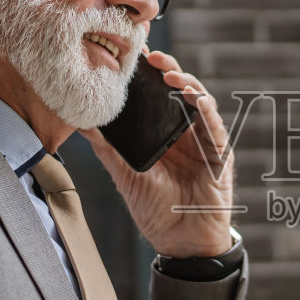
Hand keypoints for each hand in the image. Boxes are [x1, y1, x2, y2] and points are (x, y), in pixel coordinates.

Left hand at [82, 51, 234, 257]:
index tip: (135, 58)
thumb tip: (81, 123)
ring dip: (188, 85)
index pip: (158, 97)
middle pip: (180, 93)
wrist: (180, 243)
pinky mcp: (219, 156)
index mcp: (163, 135)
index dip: (149, 76)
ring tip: (170, 75)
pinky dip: (207, 111)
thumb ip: (107, 149)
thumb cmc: (155, 212)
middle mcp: (185, 134)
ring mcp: (203, 143)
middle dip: (169, 70)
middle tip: (153, 57)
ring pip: (200, 103)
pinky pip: (214, 127)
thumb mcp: (125, 176)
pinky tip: (196, 98)